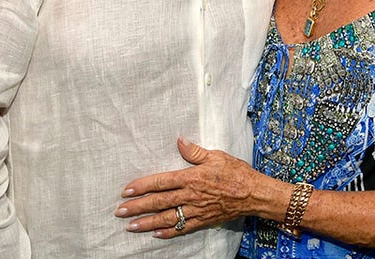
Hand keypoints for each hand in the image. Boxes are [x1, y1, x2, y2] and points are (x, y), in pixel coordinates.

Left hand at [115, 137, 263, 237]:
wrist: (254, 193)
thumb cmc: (236, 172)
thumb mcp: (216, 156)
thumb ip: (195, 151)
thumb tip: (179, 140)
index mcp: (191, 177)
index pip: (161, 182)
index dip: (142, 186)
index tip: (126, 191)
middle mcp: (191, 195)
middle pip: (159, 202)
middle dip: (138, 207)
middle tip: (120, 212)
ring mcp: (196, 210)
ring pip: (167, 218)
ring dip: (147, 223)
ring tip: (130, 226)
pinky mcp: (204, 221)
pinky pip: (183, 228)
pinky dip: (169, 232)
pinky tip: (156, 234)